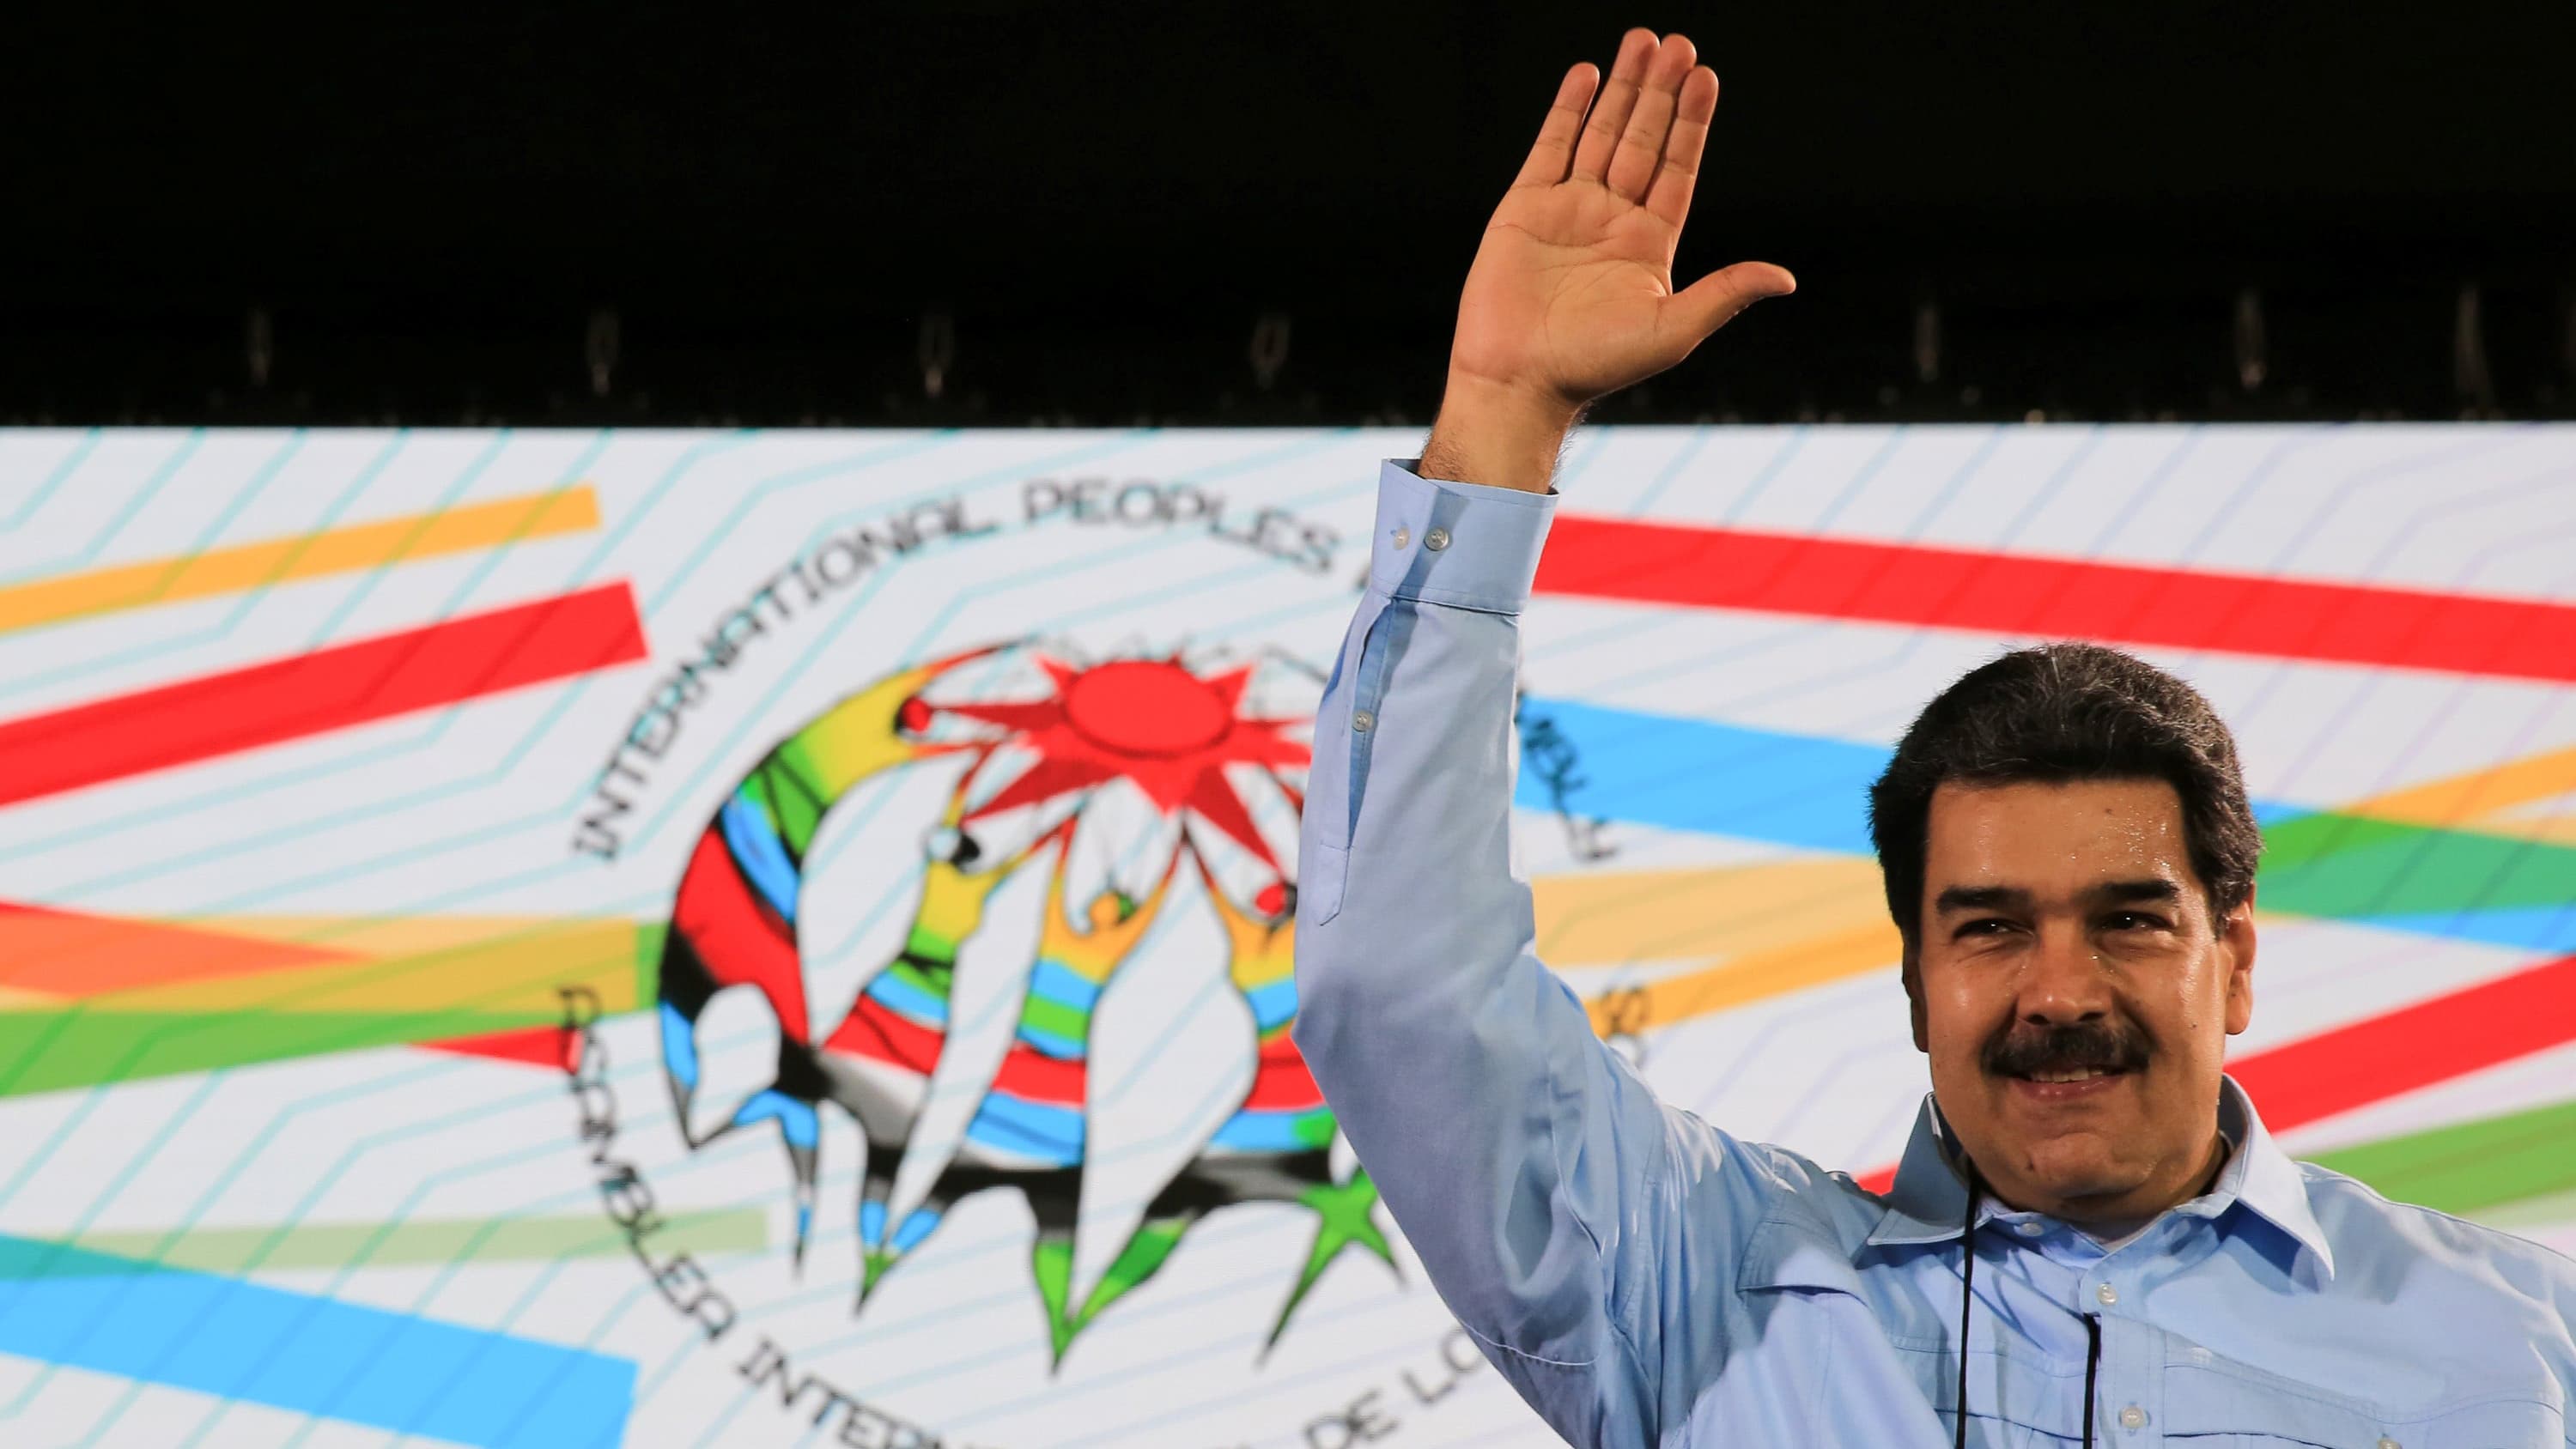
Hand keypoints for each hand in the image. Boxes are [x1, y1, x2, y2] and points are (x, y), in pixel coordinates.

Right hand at [1421, 30, 1793, 492]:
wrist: (1518, 380)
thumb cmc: (1594, 367)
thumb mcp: (1674, 331)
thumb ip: (1725, 294)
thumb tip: (1785, 280)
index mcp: (1649, 244)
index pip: (1677, 168)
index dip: (1692, 124)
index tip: (1705, 77)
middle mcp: (1610, 220)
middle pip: (1642, 140)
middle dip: (1660, 93)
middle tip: (1677, 44)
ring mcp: (1567, 210)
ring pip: (1600, 135)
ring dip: (1621, 89)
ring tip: (1640, 42)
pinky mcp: (1524, 208)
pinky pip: (1550, 148)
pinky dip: (1567, 111)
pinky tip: (1586, 76)